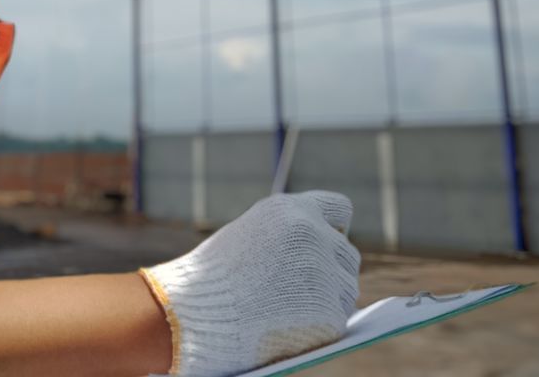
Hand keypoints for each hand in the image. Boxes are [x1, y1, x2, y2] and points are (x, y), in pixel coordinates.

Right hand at [138, 190, 360, 376]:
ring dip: (329, 300)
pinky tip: (290, 327)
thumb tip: (325, 251)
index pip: (339, 210)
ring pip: (348, 289)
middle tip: (302, 291)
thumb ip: (288, 234)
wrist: (190, 312)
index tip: (325, 245)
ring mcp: (324, 273)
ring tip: (290, 310)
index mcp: (293, 210)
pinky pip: (339, 319)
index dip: (333, 229)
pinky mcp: (329, 312)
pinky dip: (320, 327)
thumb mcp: (251, 233)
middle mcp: (314, 234)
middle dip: (331, 271)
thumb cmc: (211, 278)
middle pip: (347, 254)